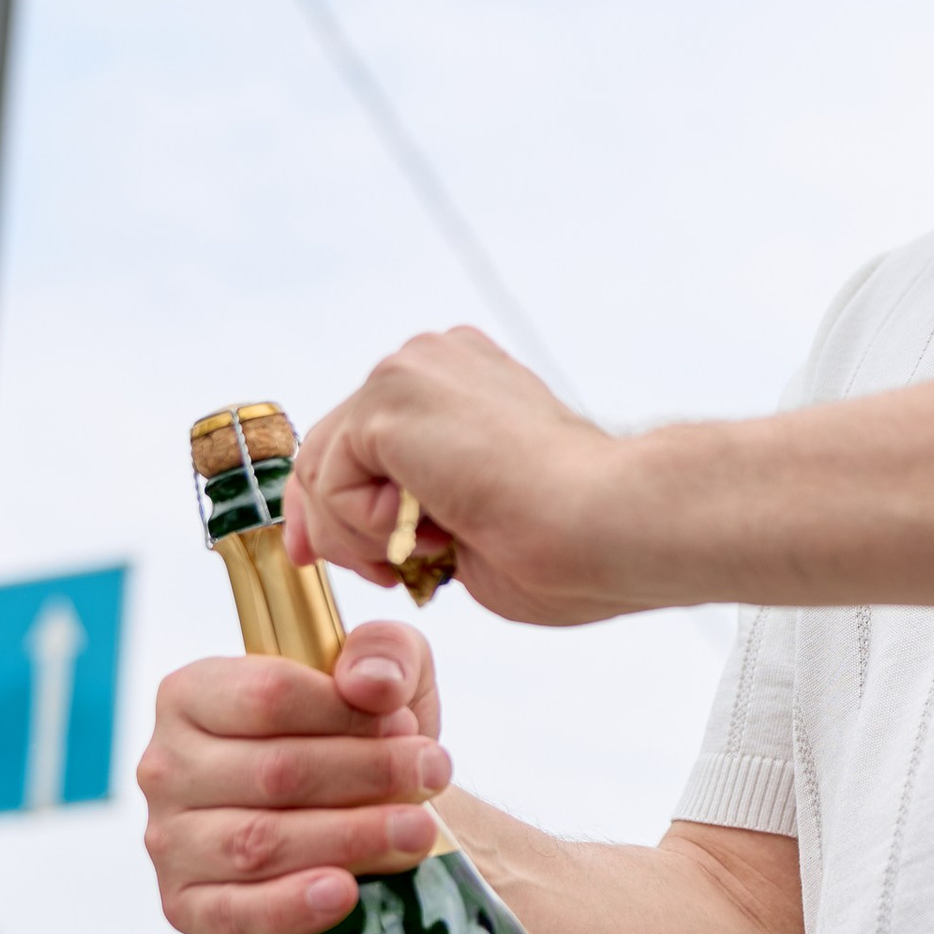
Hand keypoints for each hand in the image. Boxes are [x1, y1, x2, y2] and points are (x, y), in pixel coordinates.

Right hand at [136, 624, 453, 933]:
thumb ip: (384, 652)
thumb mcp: (383, 671)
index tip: (408, 725)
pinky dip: (292, 907)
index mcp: (192, 694)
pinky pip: (234, 914)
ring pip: (258, 842)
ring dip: (350, 838)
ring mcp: (170, 842)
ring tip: (417, 832)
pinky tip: (344, 894)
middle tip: (433, 776)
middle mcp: (167, 767)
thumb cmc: (358, 735)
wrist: (359, 816)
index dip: (346, 712)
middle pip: (273, 771)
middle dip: (367, 774)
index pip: (268, 695)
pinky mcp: (186, 908)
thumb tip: (371, 684)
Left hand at [286, 331, 633, 626]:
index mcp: (463, 379)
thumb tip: (382, 530)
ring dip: (361, 535)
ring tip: (433, 549)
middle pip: (330, 446)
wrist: (611, 525)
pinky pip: (330, 481)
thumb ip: (421, 504)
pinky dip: (367, 528)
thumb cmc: (570, 540)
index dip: (332, 500)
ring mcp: (410, 370)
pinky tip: (434, 528)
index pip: (364, 435)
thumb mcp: (473, 516)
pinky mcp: (391, 398)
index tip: (329, 554)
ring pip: (322, 468)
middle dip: (335, 525)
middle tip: (386, 574)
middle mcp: (432, 359)